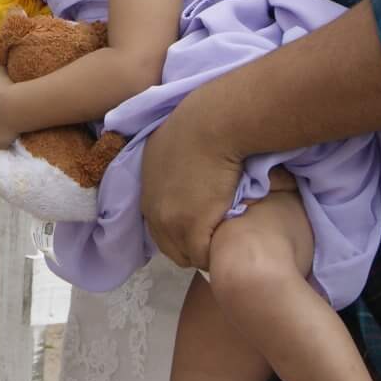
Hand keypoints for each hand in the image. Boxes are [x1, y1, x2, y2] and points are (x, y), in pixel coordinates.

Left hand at [140, 96, 244, 270]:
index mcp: (147, 188)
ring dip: (205, 251)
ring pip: (186, 255)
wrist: (212, 124)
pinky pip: (203, 256)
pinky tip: (232, 242)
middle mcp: (151, 207)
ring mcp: (169, 220)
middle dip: (191, 247)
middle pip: (168, 246)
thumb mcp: (174, 144)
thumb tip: (192, 171)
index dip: (181, 231)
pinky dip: (217, 253)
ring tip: (226, 241)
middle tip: (217, 238)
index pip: (158, 225)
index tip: (203, 228)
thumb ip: (175, 164)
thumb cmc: (202, 124)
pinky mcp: (191, 228)